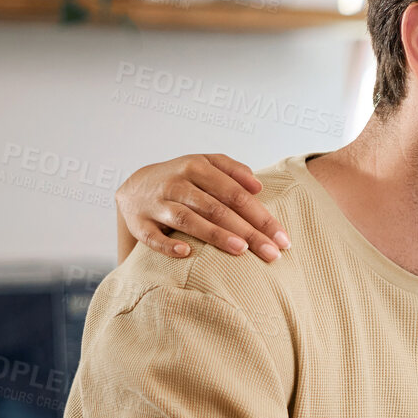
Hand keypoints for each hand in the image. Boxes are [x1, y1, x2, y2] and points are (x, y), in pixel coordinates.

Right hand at [117, 154, 289, 260]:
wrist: (134, 187)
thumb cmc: (182, 179)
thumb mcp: (204, 164)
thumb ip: (232, 170)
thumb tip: (258, 187)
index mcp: (196, 167)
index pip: (236, 194)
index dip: (262, 216)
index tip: (283, 239)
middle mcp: (176, 183)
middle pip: (217, 208)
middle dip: (248, 232)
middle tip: (272, 253)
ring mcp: (157, 203)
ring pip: (188, 220)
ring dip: (215, 234)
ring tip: (241, 250)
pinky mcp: (139, 223)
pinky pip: (152, 236)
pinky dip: (167, 245)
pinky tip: (186, 253)